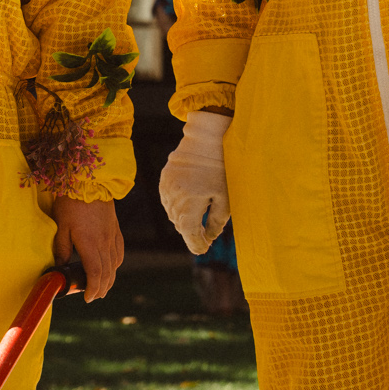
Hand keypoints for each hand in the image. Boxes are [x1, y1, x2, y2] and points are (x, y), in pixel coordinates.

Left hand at [51, 198, 123, 302]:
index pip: (95, 273)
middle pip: (107, 272)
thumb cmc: (71, 202)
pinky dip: (115, 264)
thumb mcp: (61, 226)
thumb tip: (60, 267)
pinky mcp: (115, 229)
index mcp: (90, 244)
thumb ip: (61, 248)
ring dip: (109, 278)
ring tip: (102, 287)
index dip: (93, 288)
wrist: (90, 180)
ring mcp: (112, 235)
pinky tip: (111, 267)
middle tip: (94, 297)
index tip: (88, 298)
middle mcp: (104, 242)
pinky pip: (119, 251)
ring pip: (115, 264)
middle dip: (101, 288)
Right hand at [158, 110, 231, 255]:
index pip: (190, 234)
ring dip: (184, 220)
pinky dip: (177, 206)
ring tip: (198, 218)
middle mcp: (174, 199)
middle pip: (181, 225)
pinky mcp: (163, 180)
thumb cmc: (221, 169)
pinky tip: (188, 201)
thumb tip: (210, 238)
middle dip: (192, 232)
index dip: (197, 244)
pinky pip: (168, 201)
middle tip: (205, 238)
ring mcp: (166, 189)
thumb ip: (217, 222)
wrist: (205, 139)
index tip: (204, 249)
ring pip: (173, 214)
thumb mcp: (225, 198)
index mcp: (190, 206)